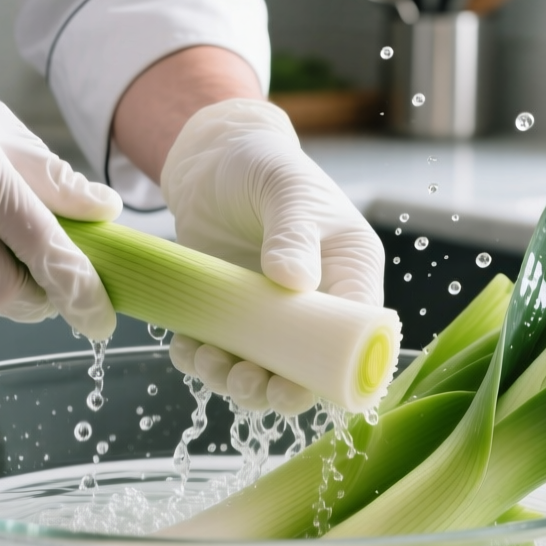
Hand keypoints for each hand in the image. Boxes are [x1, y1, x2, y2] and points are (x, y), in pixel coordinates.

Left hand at [160, 99, 384, 413]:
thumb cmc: (263, 163)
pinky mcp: (232, 315)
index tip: (297, 384)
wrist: (211, 158)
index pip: (358, 333)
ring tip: (210, 362)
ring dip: (236, 381)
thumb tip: (296, 282)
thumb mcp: (285, 189)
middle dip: (278, 388)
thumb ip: (294, 232)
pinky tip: (188, 349)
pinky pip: (221, 353)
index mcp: (349, 272)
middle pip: (310, 367)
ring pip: (264, 370)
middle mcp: (316, 302)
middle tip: (246, 381)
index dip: (335, 370)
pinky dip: (202, 361)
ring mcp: (271, 314)